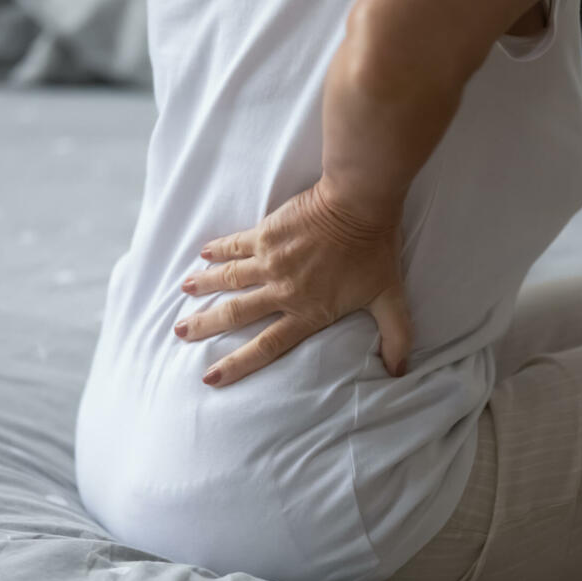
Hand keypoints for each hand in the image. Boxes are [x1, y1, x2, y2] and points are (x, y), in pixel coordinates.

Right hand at [173, 178, 413, 387]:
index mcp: (308, 311)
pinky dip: (218, 250)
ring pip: (229, 279)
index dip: (238, 364)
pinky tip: (202, 254)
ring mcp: (271, 261)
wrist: (360, 203)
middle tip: (181, 333)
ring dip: (204, 287)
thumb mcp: (391, 298)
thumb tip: (400, 371)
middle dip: (206, 326)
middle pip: (237, 314)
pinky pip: (235, 245)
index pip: (267, 346)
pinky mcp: (266, 234)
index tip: (211, 377)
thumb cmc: (376, 250)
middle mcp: (283, 290)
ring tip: (183, 293)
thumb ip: (396, 336)